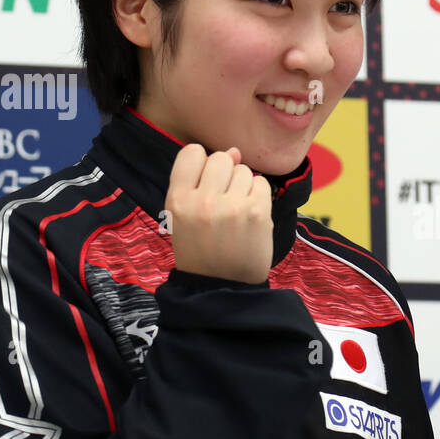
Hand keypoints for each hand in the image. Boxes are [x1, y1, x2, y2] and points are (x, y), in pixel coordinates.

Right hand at [163, 144, 273, 284]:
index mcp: (177, 200)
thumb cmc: (200, 251)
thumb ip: (200, 182)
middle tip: (224, 199)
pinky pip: (262, 184)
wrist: (221, 287)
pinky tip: (251, 214)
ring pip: (244, 170)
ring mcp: (231, 206)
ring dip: (243, 185)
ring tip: (237, 210)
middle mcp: (203, 200)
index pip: (191, 152)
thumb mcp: (183, 217)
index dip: (202, 163)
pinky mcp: (257, 213)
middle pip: (221, 158)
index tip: (206, 181)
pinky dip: (259, 195)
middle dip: (225, 174)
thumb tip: (234, 151)